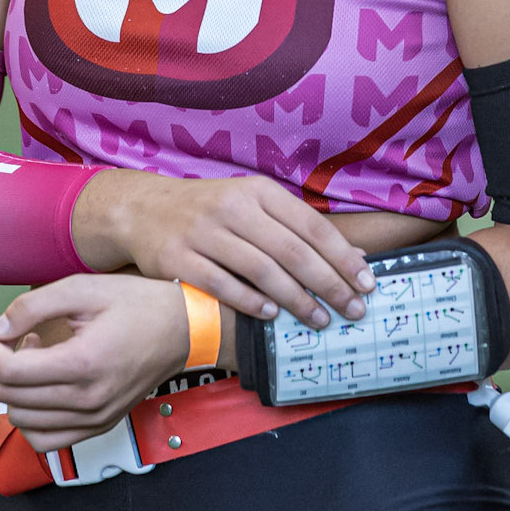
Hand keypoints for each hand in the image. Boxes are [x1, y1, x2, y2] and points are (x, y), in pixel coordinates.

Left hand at [0, 275, 190, 452]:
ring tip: (32, 358)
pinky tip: (40, 387)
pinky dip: (31, 418)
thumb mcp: (84, 289)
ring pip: (23, 422)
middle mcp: (88, 400)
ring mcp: (95, 419)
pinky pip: (47, 440)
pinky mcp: (100, 426)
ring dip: (14, 390)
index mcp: (83, 364)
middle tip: (14, 335)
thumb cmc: (139, 305)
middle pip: (11, 398)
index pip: (9, 372)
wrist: (184, 329)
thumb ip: (34, 306)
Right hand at [72, 169, 376, 327]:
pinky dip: (249, 301)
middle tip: (352, 310)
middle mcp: (232, 207)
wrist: (143, 209)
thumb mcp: (253, 205)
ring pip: (259, 269)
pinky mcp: (176, 257)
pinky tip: (270, 315)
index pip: (310, 225)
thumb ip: (297, 228)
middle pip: (290, 250)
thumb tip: (353, 258)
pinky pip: (220, 283)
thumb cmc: (210, 211)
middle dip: (327, 284)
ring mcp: (202, 231)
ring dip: (294, 299)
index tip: (366, 283)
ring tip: (318, 319)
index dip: (341, 256)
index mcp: (257, 191)